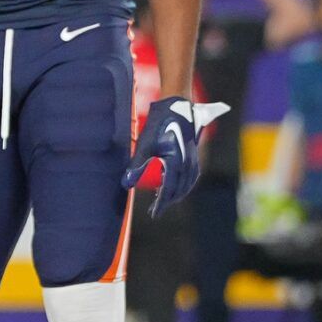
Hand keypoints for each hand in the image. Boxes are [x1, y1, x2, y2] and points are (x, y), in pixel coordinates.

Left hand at [123, 97, 230, 212]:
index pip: (168, 190)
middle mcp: (187, 164)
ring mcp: (193, 159)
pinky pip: (192, 176)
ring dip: (177, 194)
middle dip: (168, 201)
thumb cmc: (158, 125)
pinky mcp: (195, 155)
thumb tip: (126, 184)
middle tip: (155, 210)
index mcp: (176, 163)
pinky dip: (184, 185)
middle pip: (179, 190)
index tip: (154, 214)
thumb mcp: (144, 145)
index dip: (161, 204)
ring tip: (164, 200)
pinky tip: (175, 185)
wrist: (177, 107)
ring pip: (187, 184)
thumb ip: (136, 166)